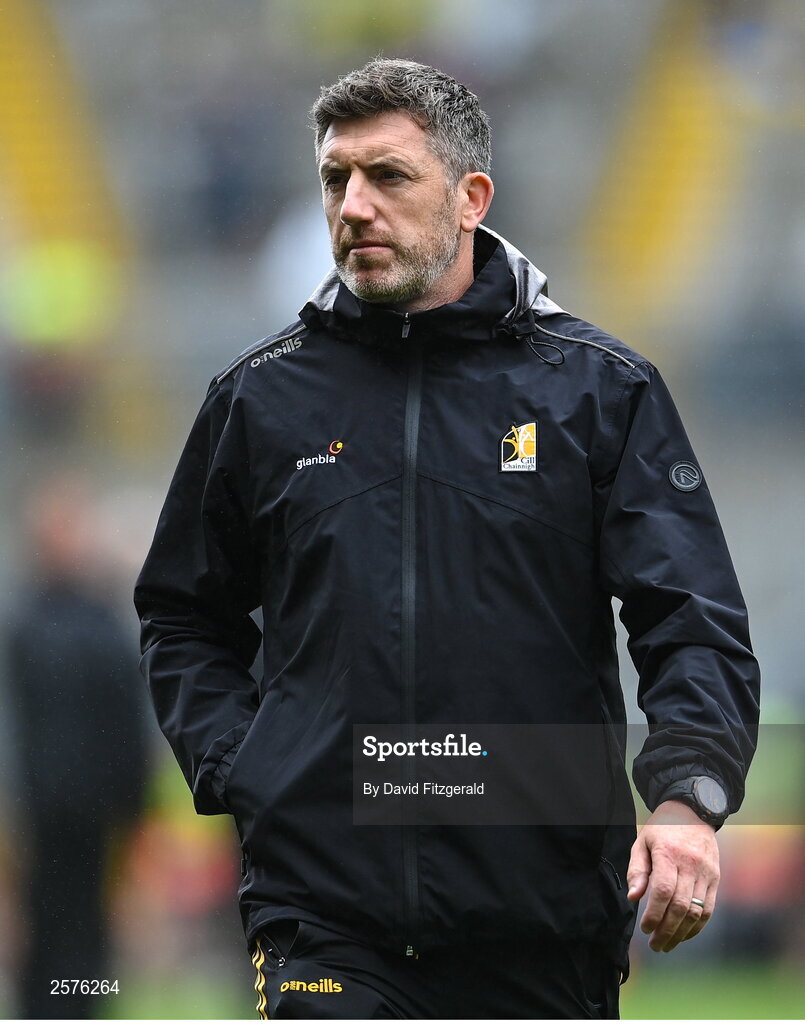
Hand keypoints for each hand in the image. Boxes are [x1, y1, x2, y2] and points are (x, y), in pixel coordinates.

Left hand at [626, 800, 719, 951]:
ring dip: (682, 933)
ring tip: (667, 944)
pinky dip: (697, 926)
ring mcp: (706, 872)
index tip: (645, 929)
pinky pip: (709, 908)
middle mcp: (690, 864)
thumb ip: (637, 870)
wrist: (693, 811)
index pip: (663, 891)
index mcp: (668, 853)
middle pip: (680, 905)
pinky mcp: (715, 878)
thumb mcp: (643, 842)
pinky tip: (684, 934)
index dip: (654, 914)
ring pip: (696, 911)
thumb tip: (633, 897)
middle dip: (667, 930)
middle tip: (655, 945)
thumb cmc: (662, 829)